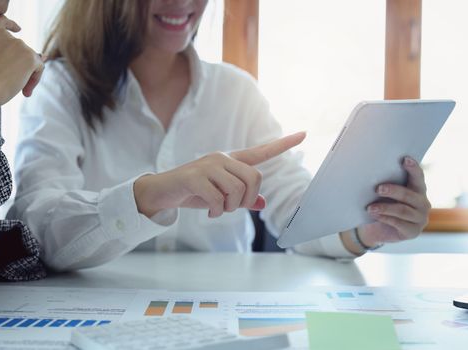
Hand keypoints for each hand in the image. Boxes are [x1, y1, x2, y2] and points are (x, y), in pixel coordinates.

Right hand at [0, 15, 43, 115]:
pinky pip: (40, 67)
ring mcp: (18, 44)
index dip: (11, 24)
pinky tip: (24, 91)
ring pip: (31, 59)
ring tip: (15, 88)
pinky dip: (35, 79)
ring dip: (27, 74)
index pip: (1, 21)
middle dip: (20, 66)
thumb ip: (9, 54)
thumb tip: (44, 55)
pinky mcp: (30, 56)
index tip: (18, 29)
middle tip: (10, 82)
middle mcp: (3, 36)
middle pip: (21, 49)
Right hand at [134, 132, 305, 217]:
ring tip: (217, 209)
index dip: (283, 145)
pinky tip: (208, 212)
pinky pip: (218, 199)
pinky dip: (216, 212)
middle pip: (254, 179)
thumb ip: (242, 198)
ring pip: (237, 190)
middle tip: (231, 207)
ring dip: (229, 208)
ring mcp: (208, 166)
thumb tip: (262, 203)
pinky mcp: (195, 176)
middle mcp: (222, 159)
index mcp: (231, 161)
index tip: (303, 134)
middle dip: (246, 200)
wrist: (163, 192)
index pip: (261, 152)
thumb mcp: (221, 197)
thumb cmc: (194, 192)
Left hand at [357, 156, 430, 247]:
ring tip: (370, 207)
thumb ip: (386, 184)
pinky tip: (374, 215)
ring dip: (385, 208)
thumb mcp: (385, 194)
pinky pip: (398, 223)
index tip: (405, 159)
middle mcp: (423, 204)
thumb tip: (370, 172)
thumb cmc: (383, 205)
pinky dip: (385, 218)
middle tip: (378, 189)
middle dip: (393, 191)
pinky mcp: (413, 232)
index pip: (418, 177)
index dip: (413, 168)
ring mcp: (420, 219)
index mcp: (419, 190)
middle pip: (409, 195)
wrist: (378, 230)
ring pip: (402, 210)